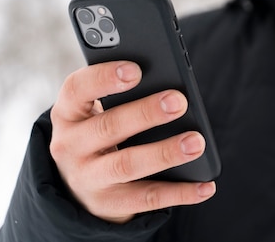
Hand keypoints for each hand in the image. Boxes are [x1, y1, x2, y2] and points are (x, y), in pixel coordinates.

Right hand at [49, 61, 215, 223]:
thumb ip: (122, 96)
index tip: (135, 70)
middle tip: (179, 101)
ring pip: (127, 165)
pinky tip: (205, 186)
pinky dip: (180, 193)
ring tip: (196, 142)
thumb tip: (170, 88)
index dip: (104, 78)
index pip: (77, 89)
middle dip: (146, 113)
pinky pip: (148, 199)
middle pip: (109, 127)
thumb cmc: (100, 131)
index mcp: (68, 113)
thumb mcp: (97, 111)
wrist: (76, 186)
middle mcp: (70, 146)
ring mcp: (87, 179)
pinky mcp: (108, 205)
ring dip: (165, 153)